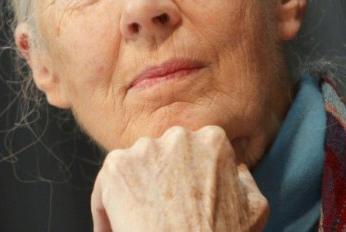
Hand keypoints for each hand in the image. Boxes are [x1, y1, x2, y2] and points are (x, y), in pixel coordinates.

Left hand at [90, 126, 267, 231]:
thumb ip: (242, 178)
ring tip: (140, 222)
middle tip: (162, 211)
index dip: (188, 174)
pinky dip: (106, 206)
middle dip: (159, 178)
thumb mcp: (254, 207)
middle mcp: (177, 136)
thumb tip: (234, 167)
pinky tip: (116, 227)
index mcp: (213, 140)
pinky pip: (105, 185)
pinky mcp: (116, 166)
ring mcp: (143, 149)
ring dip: (134, 191)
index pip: (195, 147)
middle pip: (162, 154)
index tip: (185, 195)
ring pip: (133, 167)